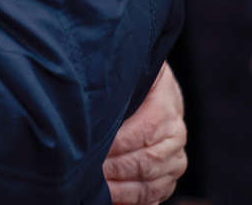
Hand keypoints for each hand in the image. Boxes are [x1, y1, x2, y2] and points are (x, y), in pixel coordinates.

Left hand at [104, 62, 186, 204]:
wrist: (152, 88)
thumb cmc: (132, 78)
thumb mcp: (129, 70)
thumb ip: (116, 78)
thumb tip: (95, 90)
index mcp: (166, 108)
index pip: (144, 132)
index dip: (117, 143)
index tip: (90, 147)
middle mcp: (176, 137)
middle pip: (147, 161)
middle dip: (114, 168)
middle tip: (85, 171)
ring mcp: (173, 161)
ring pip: (151, 183)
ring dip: (122, 189)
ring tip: (95, 188)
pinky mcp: (166, 178)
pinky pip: (154, 196)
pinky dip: (134, 201)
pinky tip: (112, 199)